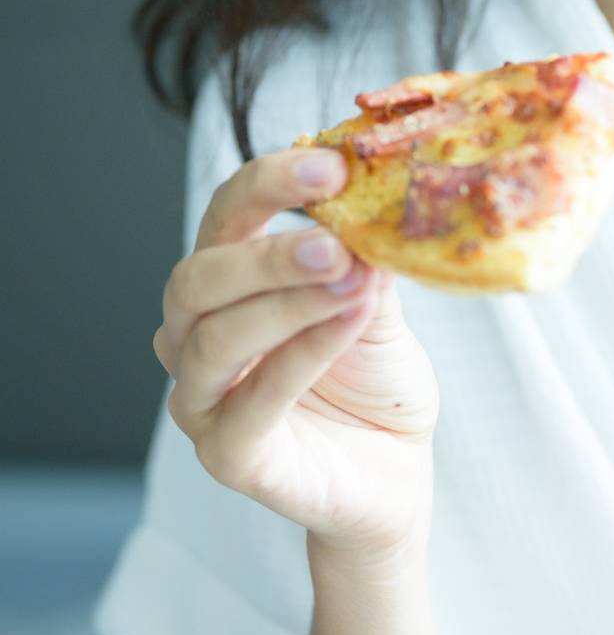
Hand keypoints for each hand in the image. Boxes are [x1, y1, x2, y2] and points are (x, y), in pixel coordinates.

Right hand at [154, 147, 440, 567]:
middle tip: (335, 241)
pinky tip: (349, 322)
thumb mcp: (374, 296)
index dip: (270, 183)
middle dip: (267, 252)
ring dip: (287, 302)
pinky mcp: (227, 456)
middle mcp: (194, 336)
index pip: (225, 215)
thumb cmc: (373, 376)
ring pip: (217, 338)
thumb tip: (374, 191)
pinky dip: (304, 354)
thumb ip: (361, 252)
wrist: (397, 468)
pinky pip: (254, 401)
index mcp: (226, 282)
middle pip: (198, 277)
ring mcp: (202, 400)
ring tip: (354, 280)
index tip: (332, 166)